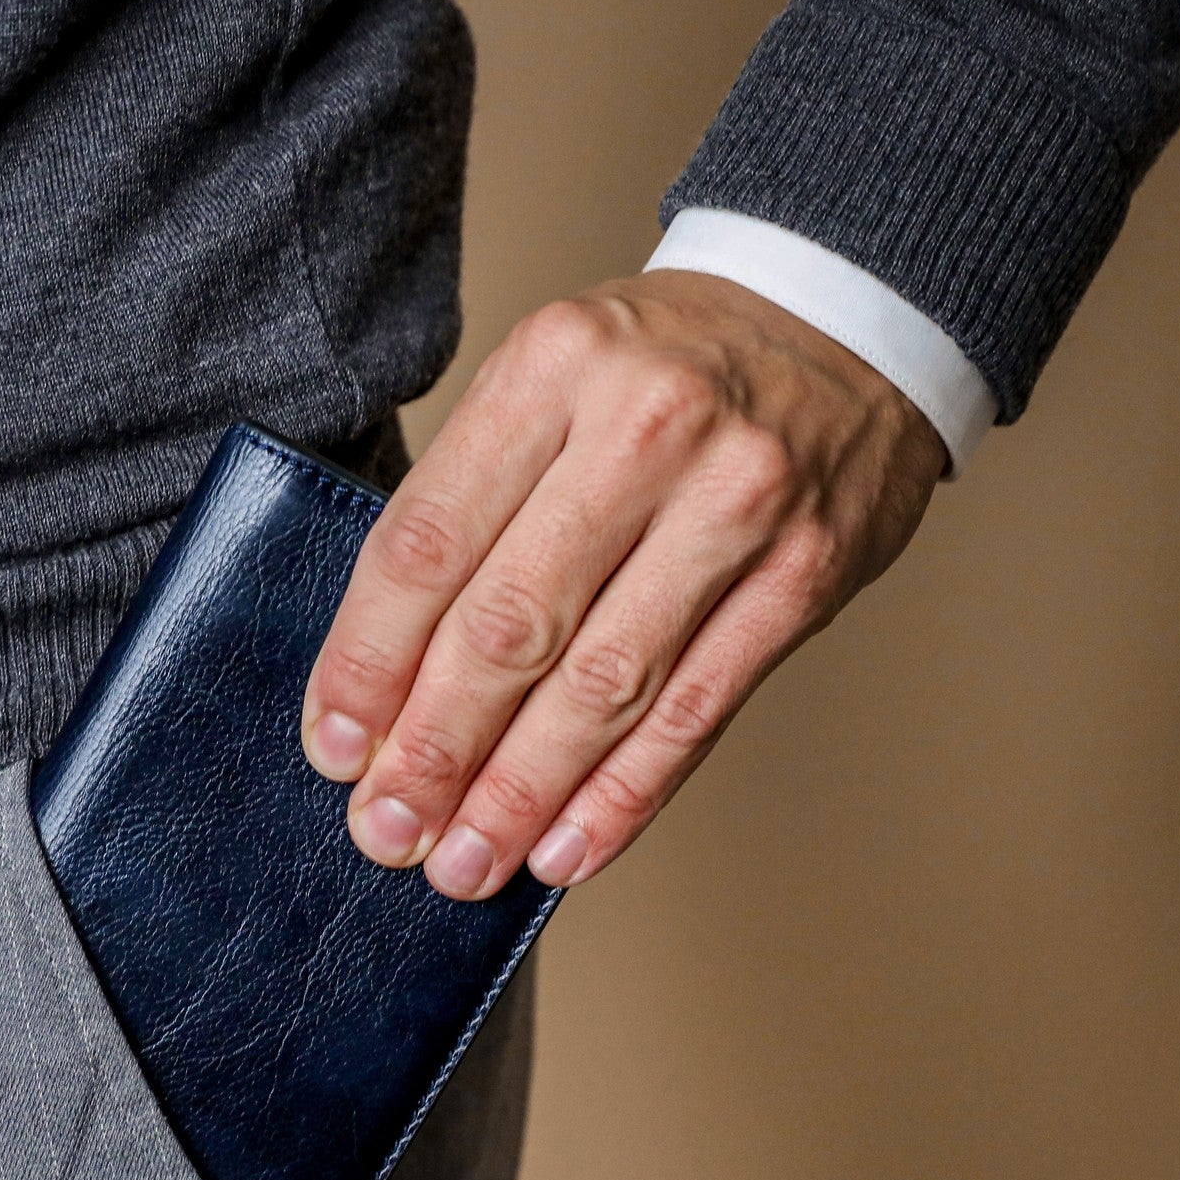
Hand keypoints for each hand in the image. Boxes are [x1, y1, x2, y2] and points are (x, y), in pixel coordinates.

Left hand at [299, 270, 948, 895]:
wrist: (844, 315)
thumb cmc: (658, 368)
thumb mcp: (546, 380)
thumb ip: (469, 505)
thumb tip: (382, 687)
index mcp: (551, 366)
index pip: (429, 542)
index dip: (369, 661)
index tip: (334, 749)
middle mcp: (647, 428)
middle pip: (511, 624)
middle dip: (435, 749)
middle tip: (388, 830)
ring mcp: (737, 504)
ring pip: (603, 684)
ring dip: (520, 793)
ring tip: (464, 863)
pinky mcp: (804, 576)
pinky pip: (697, 710)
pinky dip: (624, 794)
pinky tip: (566, 849)